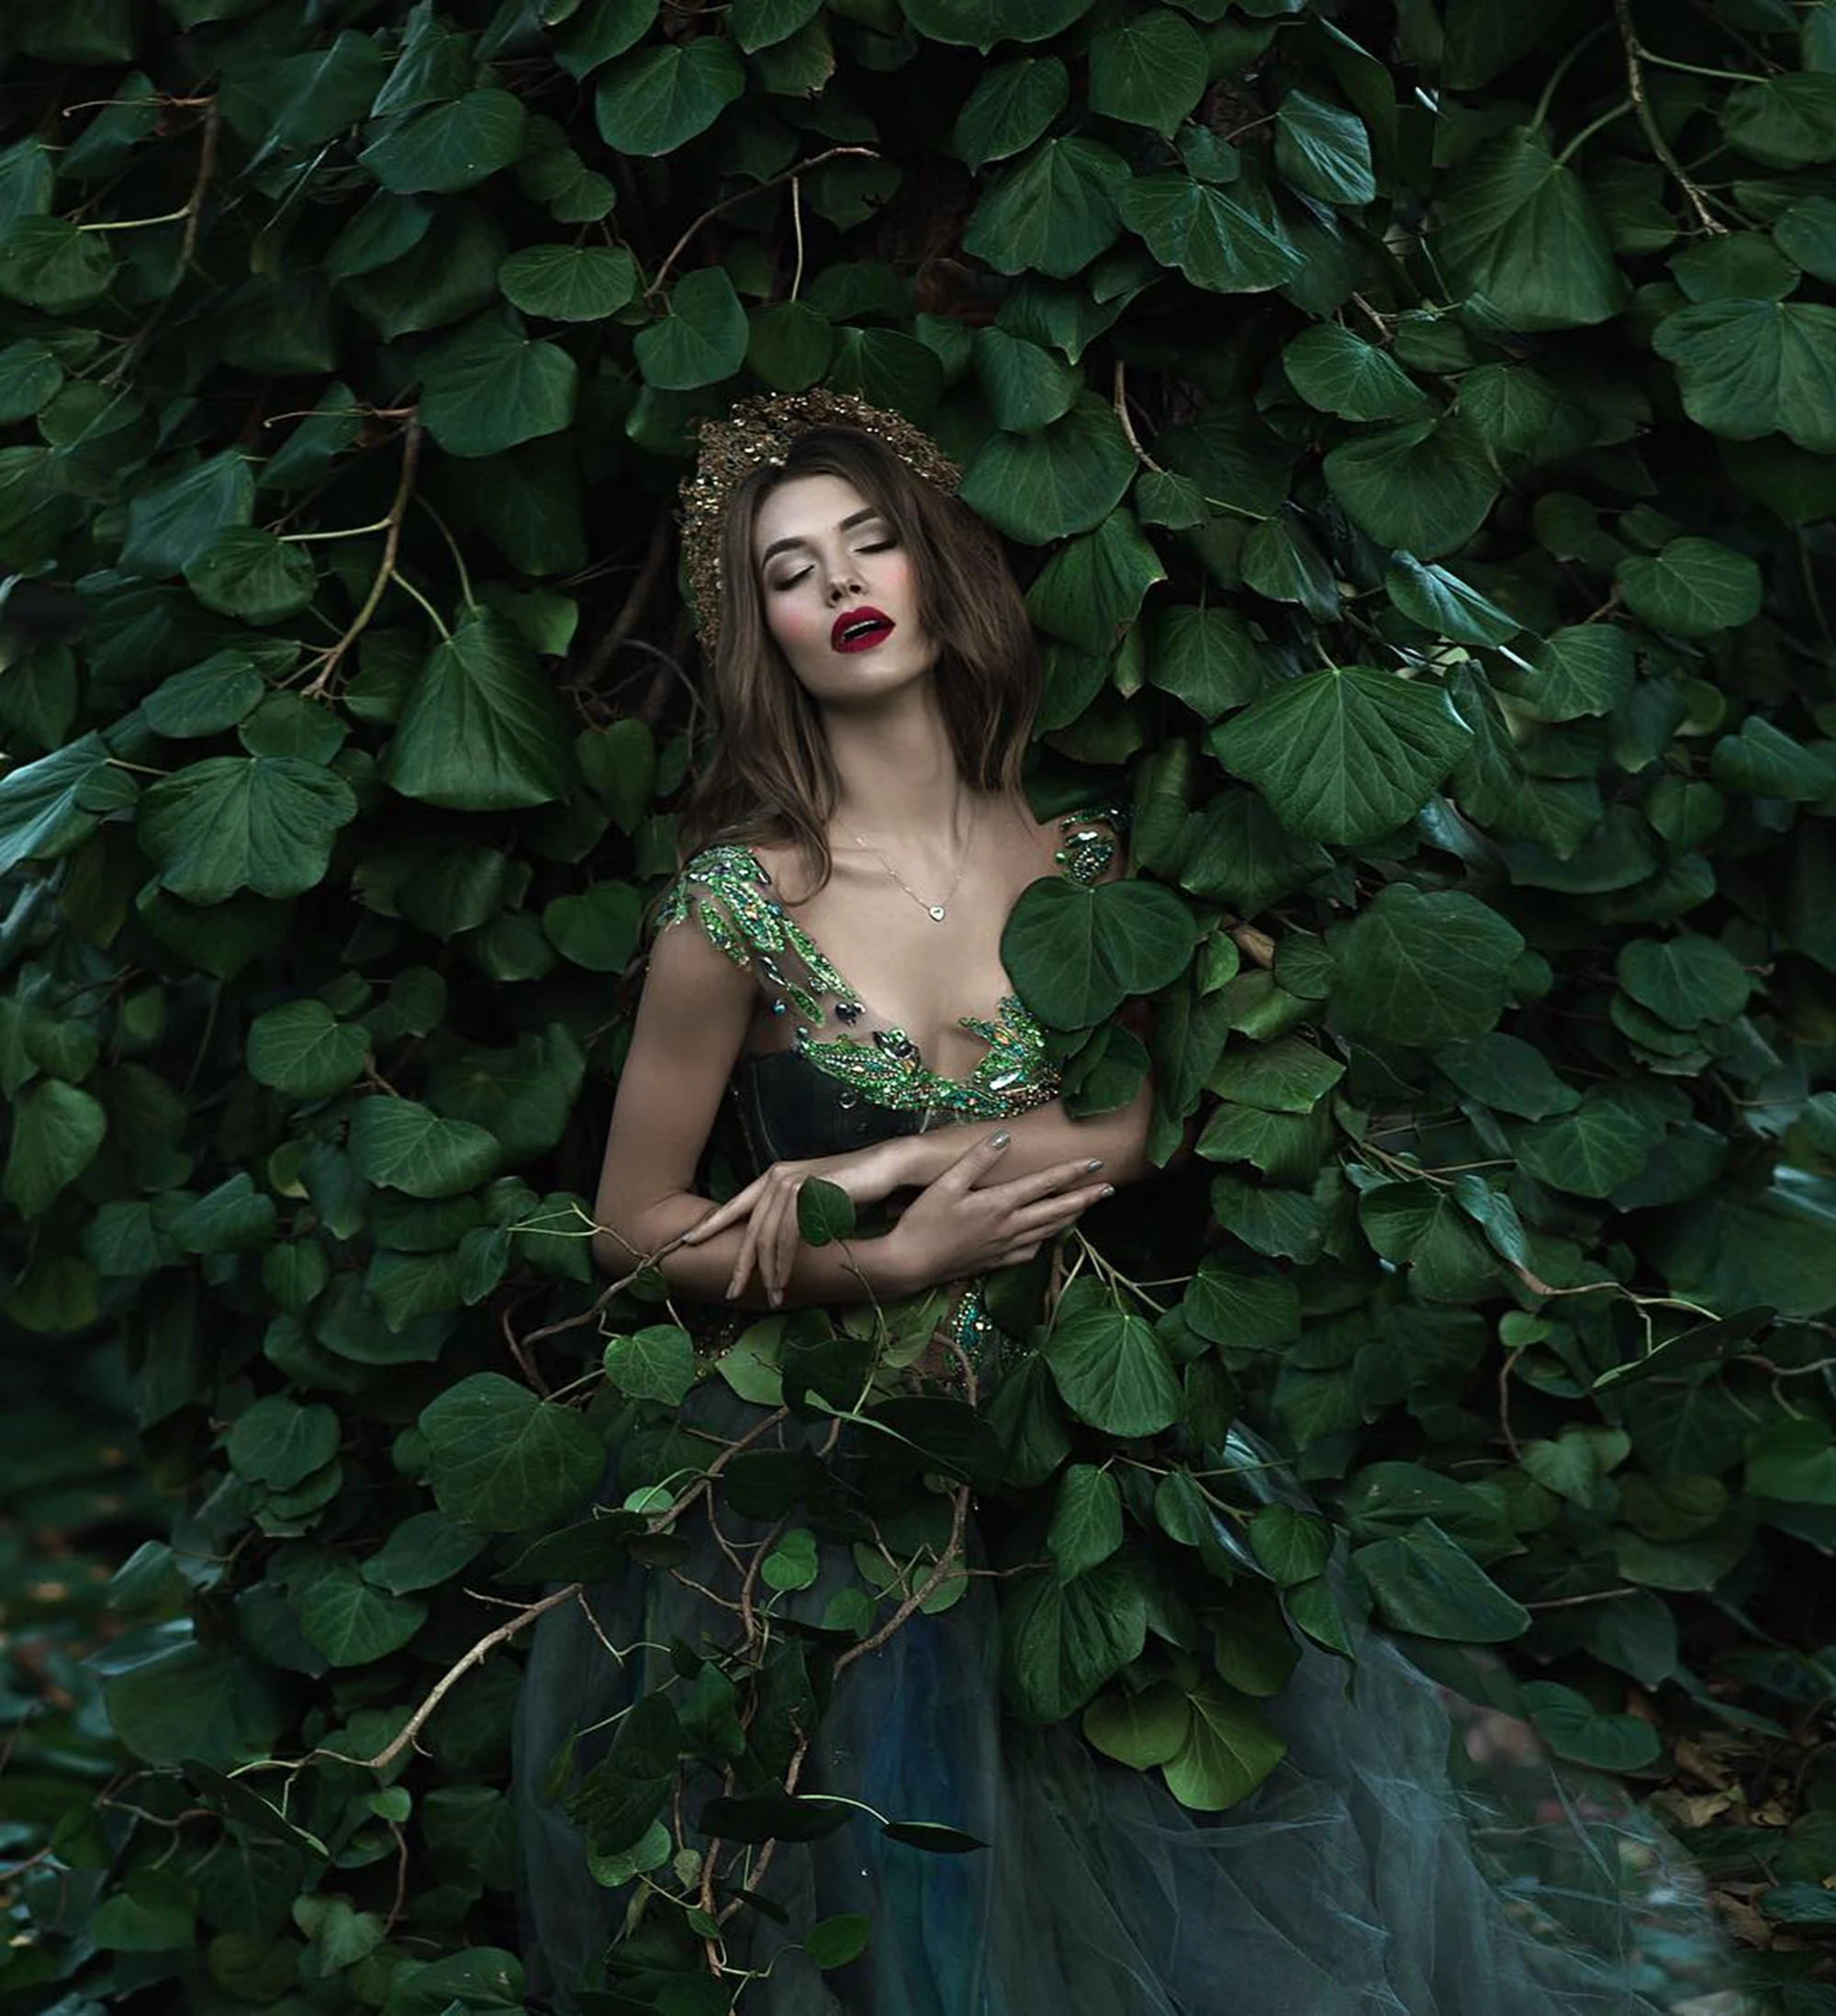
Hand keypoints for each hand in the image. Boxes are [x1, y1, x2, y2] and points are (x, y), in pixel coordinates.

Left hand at [679, 1136, 930, 1306]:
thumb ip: (792, 1217)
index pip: (735, 1205)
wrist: (888, 1167)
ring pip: (766, 1236)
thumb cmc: (856, 1187)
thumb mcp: (815, 1203)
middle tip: (732, 1294)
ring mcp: (791, 1182)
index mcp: (774, 1178)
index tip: (686, 1243)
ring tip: (773, 1297)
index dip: (710, 1225)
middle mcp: (776, 1177)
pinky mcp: (807, 1192)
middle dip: (740, 1265)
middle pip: (748, 1228)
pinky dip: (783, 1262)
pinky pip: (786, 1236)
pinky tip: (784, 1280)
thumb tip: (775, 1246)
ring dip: (768, 1272)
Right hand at [881, 1131, 1111, 1294]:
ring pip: (1047, 1232)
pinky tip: (1045, 1239)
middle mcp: (1009, 1227)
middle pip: (1056, 1211)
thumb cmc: (922, 1222)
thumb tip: (1005, 1136)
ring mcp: (1003, 1248)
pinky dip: (1044, 1242)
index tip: (1097, 1163)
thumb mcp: (946, 1184)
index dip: (1072, 1172)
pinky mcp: (994, 1262)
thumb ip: (977, 1160)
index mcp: (1000, 1204)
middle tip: (1109, 1189)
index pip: (1045, 1184)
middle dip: (1085, 1199)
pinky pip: (1029, 1252)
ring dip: (1070, 1219)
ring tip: (1085, 1208)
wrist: (909, 1266)